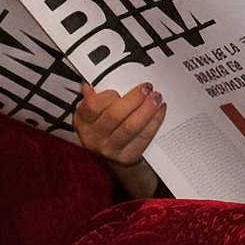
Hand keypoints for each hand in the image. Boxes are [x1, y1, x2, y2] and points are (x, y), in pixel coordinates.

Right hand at [74, 82, 164, 197]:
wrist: (115, 156)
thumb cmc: (106, 128)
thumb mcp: (95, 113)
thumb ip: (94, 99)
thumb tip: (88, 88)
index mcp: (83, 122)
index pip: (93, 107)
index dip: (108, 96)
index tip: (120, 89)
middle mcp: (94, 138)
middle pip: (114, 116)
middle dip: (133, 99)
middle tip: (146, 88)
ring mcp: (111, 149)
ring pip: (130, 127)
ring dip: (146, 109)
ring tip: (156, 97)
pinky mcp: (128, 156)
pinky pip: (144, 136)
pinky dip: (155, 121)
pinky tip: (160, 109)